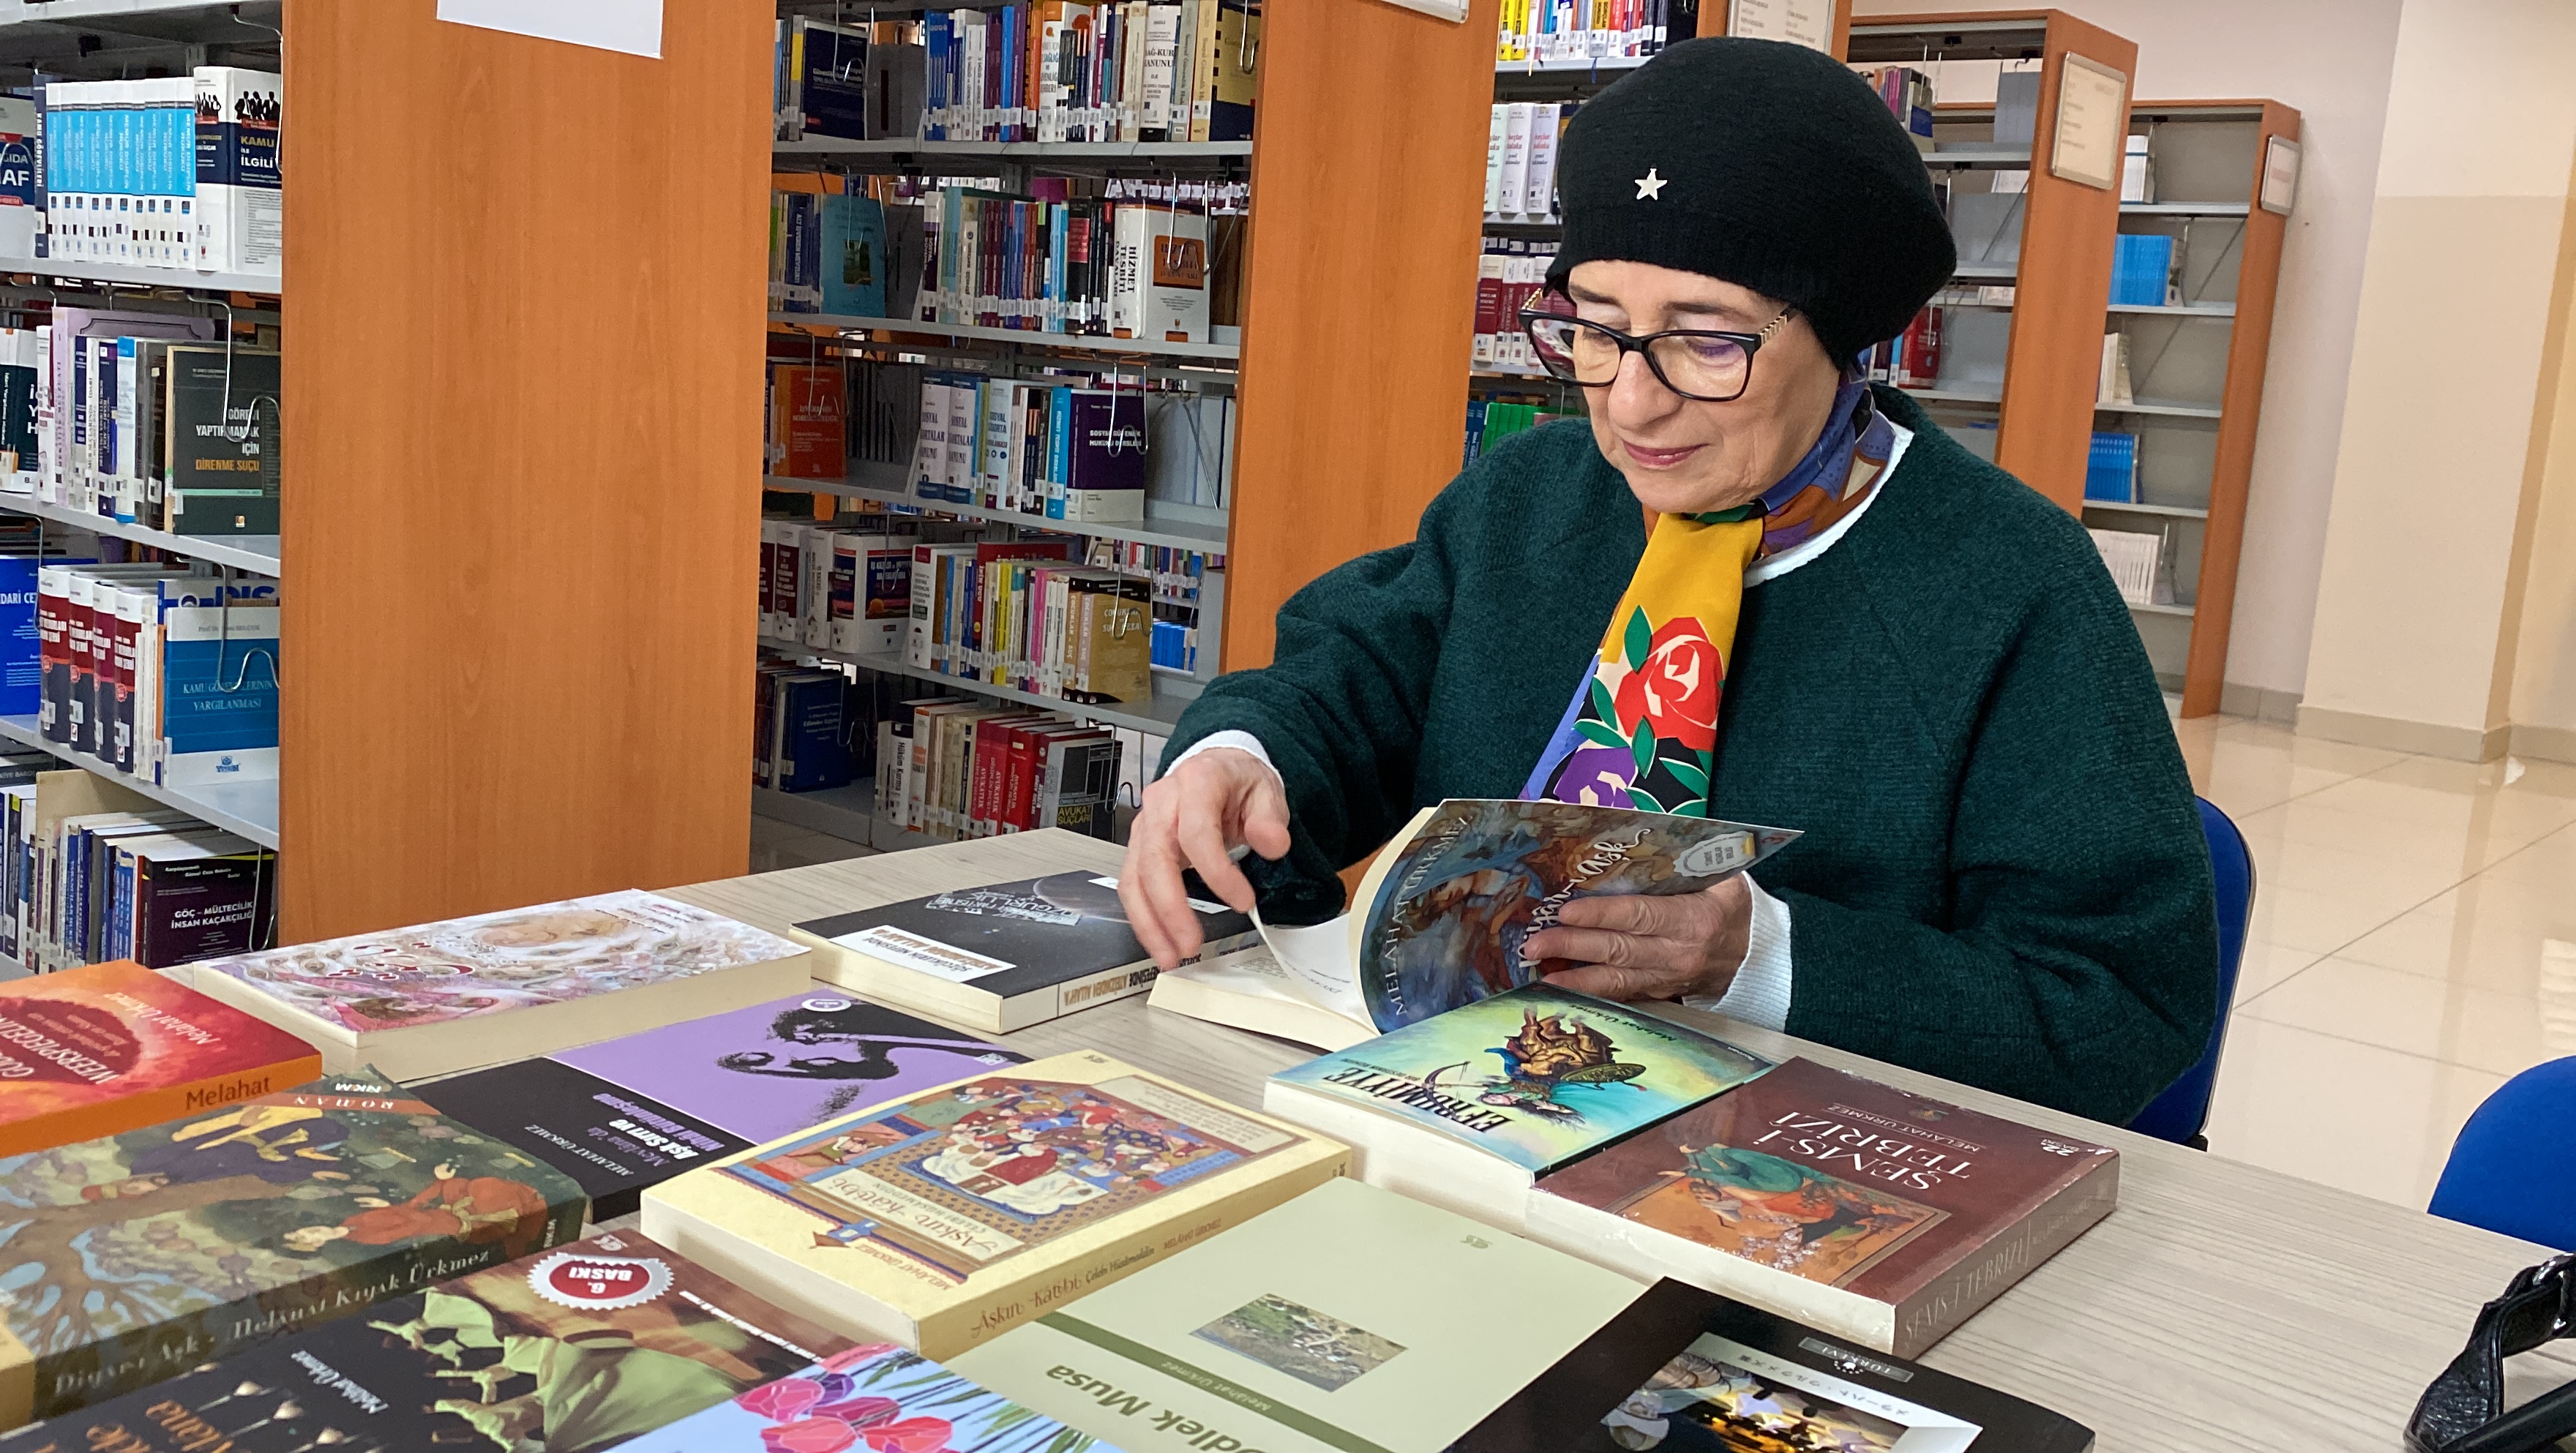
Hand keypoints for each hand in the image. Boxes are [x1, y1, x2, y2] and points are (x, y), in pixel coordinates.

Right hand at [1117, 747, 1291, 969]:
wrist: (1217, 771)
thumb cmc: (1237, 782)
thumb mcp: (1266, 791)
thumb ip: (1270, 818)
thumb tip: (1272, 842)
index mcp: (1197, 782)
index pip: (1196, 833)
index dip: (1217, 872)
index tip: (1243, 901)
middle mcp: (1162, 803)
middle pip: (1154, 860)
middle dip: (1170, 908)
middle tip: (1191, 943)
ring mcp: (1146, 825)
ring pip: (1134, 878)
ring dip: (1150, 922)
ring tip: (1171, 955)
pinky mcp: (1139, 847)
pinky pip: (1132, 886)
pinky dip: (1144, 918)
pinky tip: (1160, 941)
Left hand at [1522, 877, 1753, 1002]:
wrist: (1761, 954)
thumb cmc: (1733, 904)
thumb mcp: (1720, 876)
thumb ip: (1683, 860)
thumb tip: (1639, 834)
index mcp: (1694, 920)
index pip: (1640, 916)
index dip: (1602, 914)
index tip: (1567, 912)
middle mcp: (1678, 955)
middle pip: (1618, 951)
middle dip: (1572, 947)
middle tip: (1534, 943)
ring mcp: (1668, 979)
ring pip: (1616, 981)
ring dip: (1574, 977)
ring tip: (1537, 971)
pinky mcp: (1660, 993)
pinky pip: (1622, 994)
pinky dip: (1590, 992)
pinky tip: (1561, 988)